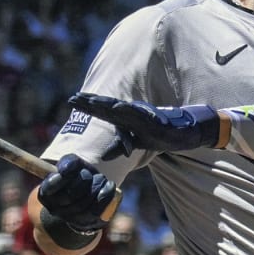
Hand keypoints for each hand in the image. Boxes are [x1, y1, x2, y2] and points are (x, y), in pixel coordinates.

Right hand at [35, 153, 116, 230]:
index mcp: (45, 194)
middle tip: (89, 174)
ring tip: (100, 178)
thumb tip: (65, 170)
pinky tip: (109, 185)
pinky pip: (98, 210)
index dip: (66, 175)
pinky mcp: (88, 223)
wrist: (85, 196)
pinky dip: (107, 194)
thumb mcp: (70, 166)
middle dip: (85, 178)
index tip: (74, 168)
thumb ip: (68, 163)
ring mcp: (72, 219)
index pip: (52, 185)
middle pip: (71, 193)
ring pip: (86, 201)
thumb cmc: (76, 178)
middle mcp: (55, 210)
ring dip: (97, 184)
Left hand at [68, 92, 221, 153]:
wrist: (182, 132)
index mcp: (125, 117)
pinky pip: (139, 114)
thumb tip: (103, 156)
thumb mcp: (136, 142)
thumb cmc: (158, 135)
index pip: (102, 110)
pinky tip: (117, 108)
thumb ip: (120, 146)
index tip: (71, 100)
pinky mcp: (153, 119)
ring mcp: (142, 114)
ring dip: (105, 104)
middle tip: (73, 97)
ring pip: (121, 108)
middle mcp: (131, 113)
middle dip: (90, 102)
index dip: (87, 105)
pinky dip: (128, 110)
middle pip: (107, 106)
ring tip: (91, 101)